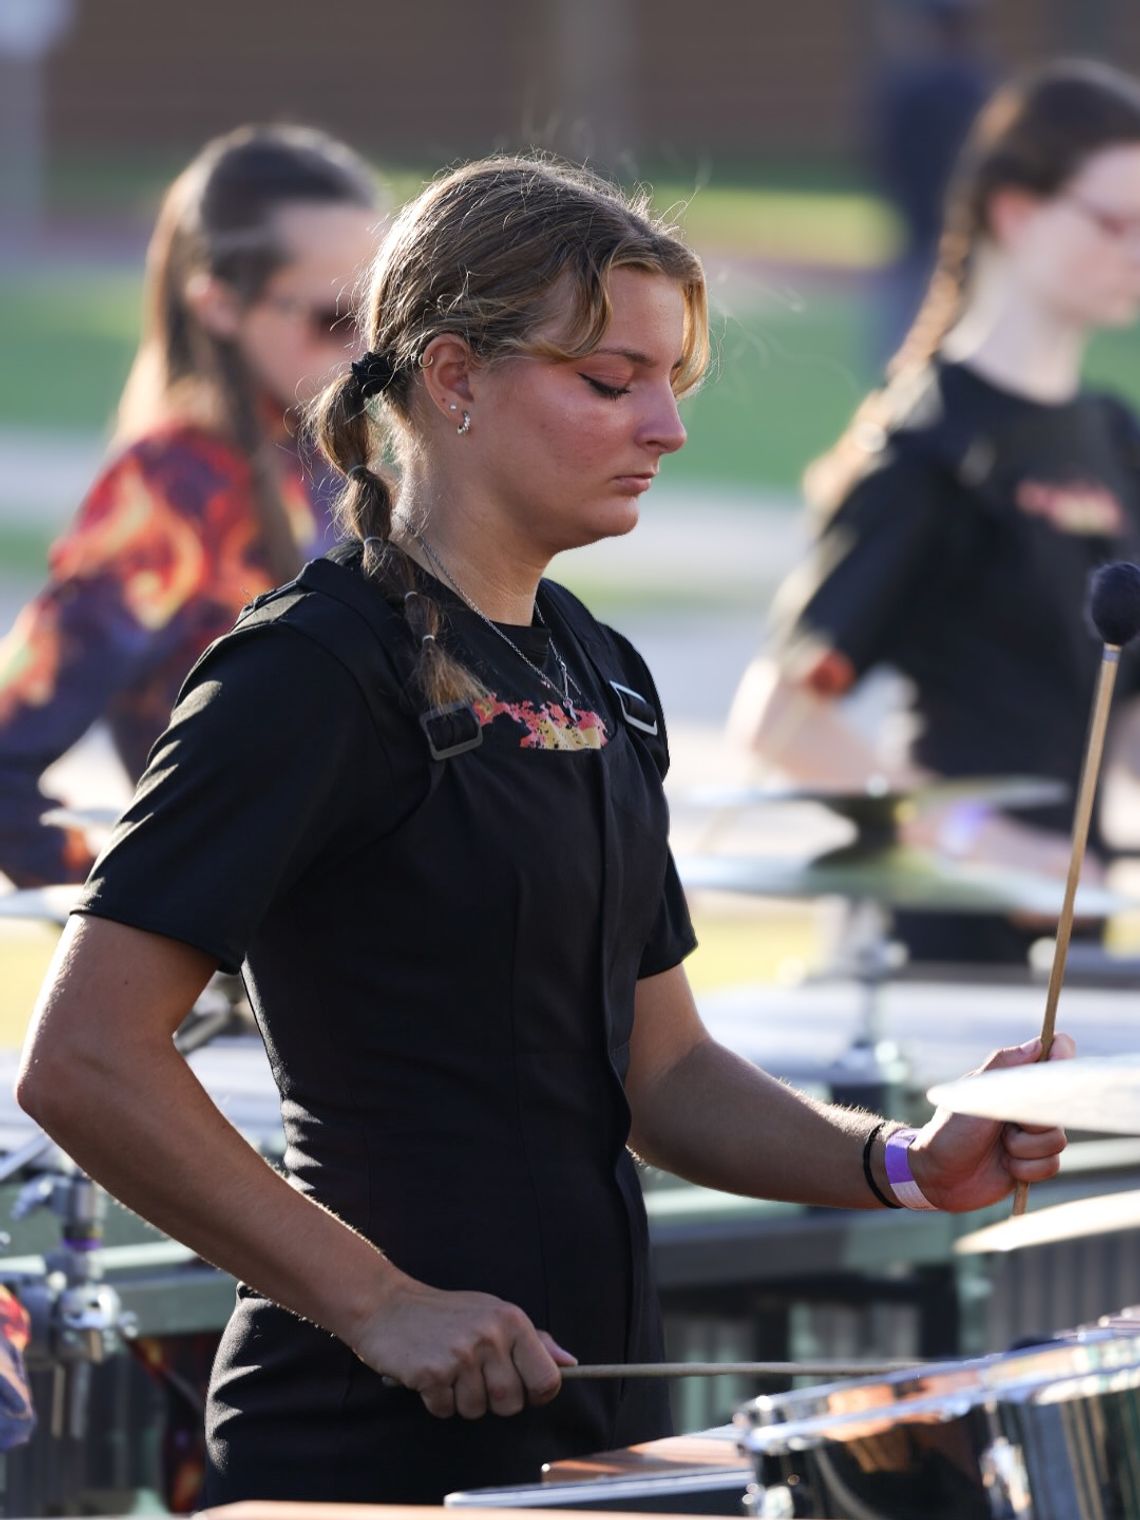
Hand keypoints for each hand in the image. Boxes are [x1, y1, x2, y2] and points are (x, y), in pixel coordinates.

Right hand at [349, 1273, 576, 1418]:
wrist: (386, 1305)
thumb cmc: (445, 1314)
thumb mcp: (492, 1314)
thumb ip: (534, 1340)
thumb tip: (570, 1363)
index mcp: (512, 1320)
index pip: (547, 1379)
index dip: (534, 1393)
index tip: (519, 1387)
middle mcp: (491, 1335)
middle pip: (512, 1403)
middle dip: (492, 1400)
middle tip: (471, 1374)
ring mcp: (461, 1354)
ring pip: (477, 1411)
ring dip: (460, 1400)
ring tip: (447, 1369)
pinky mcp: (433, 1373)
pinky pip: (446, 1411)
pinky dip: (435, 1401)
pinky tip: (428, 1375)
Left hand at [908, 1033, 1075, 1211]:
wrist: (940, 1175)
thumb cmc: (952, 1129)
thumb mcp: (974, 1094)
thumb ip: (1004, 1066)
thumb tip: (1038, 1043)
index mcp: (1014, 1081)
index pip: (1052, 1056)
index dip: (1062, 1055)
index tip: (1055, 1064)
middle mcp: (1029, 1105)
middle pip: (1060, 1108)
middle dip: (1032, 1122)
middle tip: (1006, 1125)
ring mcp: (1033, 1134)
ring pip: (1057, 1140)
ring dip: (1024, 1148)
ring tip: (1000, 1147)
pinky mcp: (1035, 1162)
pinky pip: (1051, 1165)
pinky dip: (1026, 1168)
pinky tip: (1006, 1167)